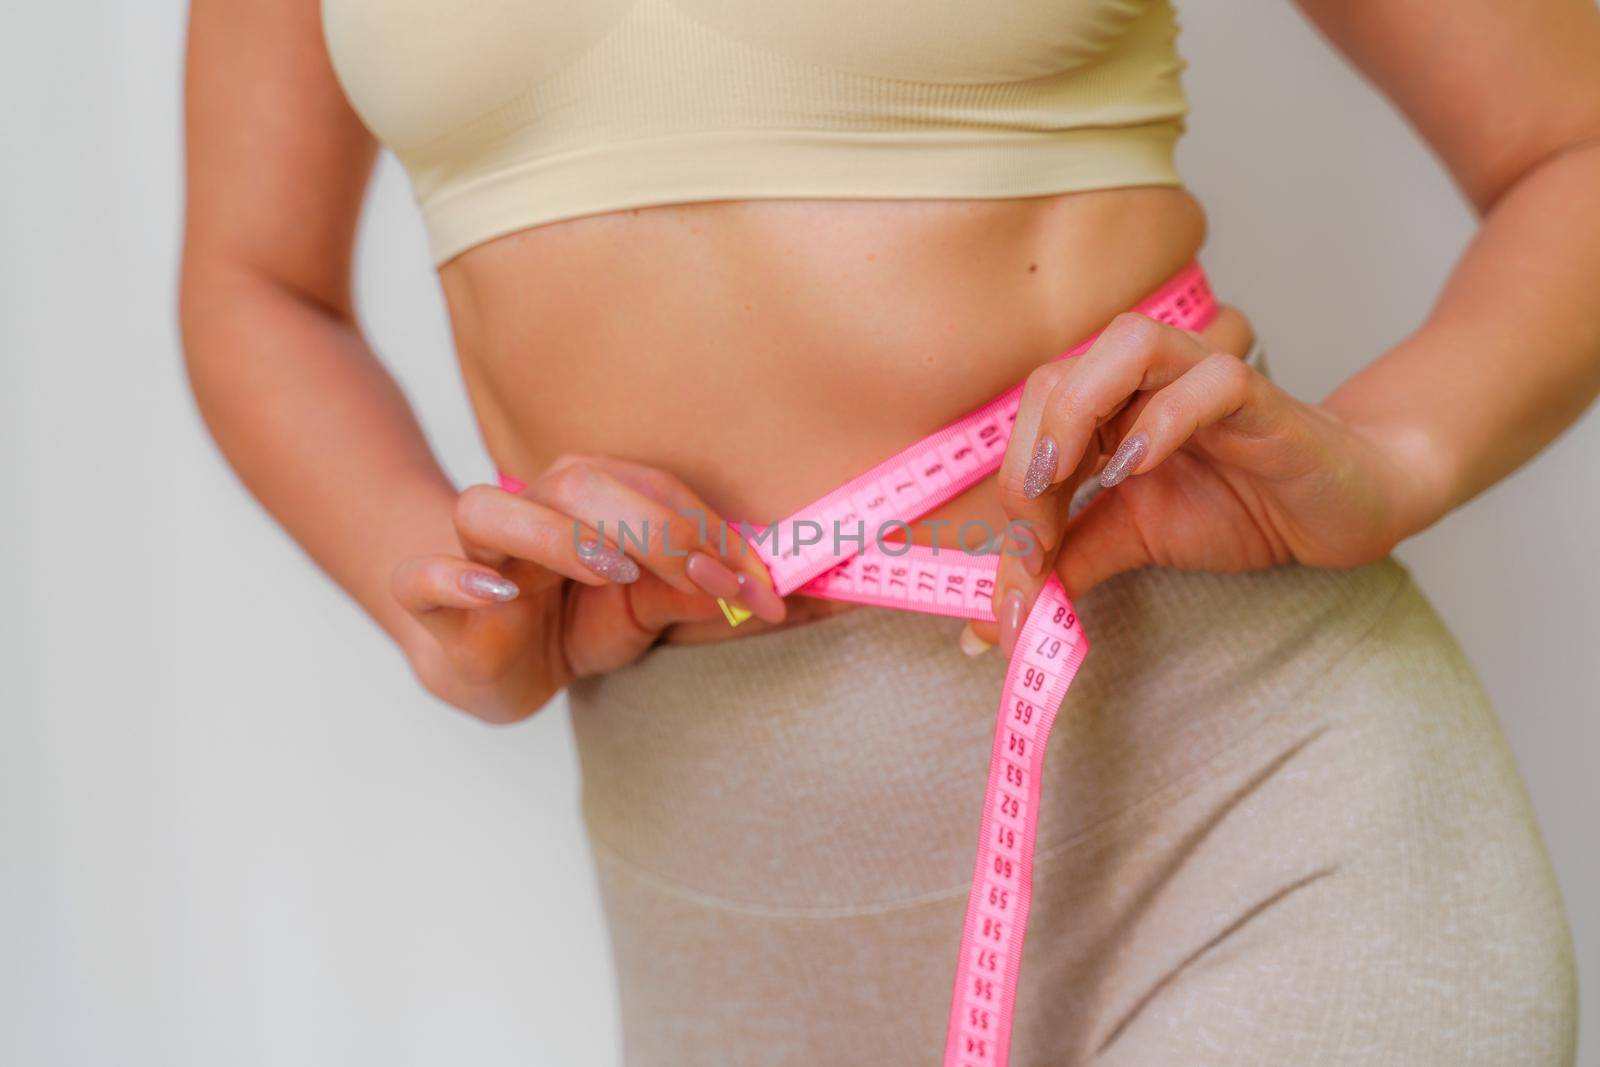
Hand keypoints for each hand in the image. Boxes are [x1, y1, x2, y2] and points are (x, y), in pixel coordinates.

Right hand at [390, 454, 786, 723]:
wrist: (497, 664)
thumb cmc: (575, 618)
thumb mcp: (652, 609)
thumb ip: (707, 595)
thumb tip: (790, 595)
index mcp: (589, 495)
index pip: (653, 488)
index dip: (709, 530)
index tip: (757, 585)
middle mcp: (533, 506)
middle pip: (580, 484)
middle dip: (656, 529)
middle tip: (710, 581)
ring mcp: (477, 552)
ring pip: (490, 510)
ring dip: (558, 537)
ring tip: (614, 572)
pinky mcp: (433, 601)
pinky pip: (420, 578)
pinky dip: (452, 578)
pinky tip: (496, 592)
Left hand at [969, 312, 1435, 655]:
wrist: (1339, 511)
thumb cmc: (1238, 505)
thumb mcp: (1130, 541)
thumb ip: (1064, 567)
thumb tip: (991, 623)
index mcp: (1107, 405)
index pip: (1030, 418)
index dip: (1010, 484)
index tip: (1023, 562)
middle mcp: (1146, 380)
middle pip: (1058, 376)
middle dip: (1031, 459)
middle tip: (1040, 534)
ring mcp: (1204, 381)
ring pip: (1129, 343)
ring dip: (1080, 412)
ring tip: (1069, 482)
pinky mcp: (1265, 402)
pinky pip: (1216, 379)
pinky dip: (1169, 417)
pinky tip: (1141, 467)